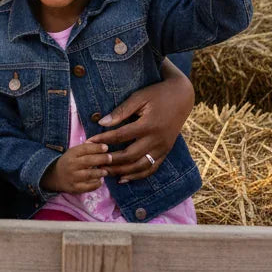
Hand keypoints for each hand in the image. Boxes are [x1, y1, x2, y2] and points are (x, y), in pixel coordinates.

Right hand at [40, 140, 109, 193]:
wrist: (54, 176)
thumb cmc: (69, 161)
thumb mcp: (74, 152)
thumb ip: (86, 149)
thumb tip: (102, 145)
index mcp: (72, 154)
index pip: (85, 149)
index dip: (96, 148)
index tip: (106, 147)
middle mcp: (72, 165)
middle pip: (88, 161)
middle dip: (101, 159)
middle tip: (110, 158)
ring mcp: (73, 177)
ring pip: (89, 175)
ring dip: (99, 173)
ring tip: (106, 171)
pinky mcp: (75, 188)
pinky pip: (88, 187)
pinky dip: (96, 184)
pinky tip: (101, 181)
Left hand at [97, 63, 194, 181]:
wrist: (182, 97)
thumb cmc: (157, 94)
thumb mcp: (139, 98)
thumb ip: (121, 111)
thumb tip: (102, 122)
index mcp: (148, 125)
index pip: (121, 136)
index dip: (103, 140)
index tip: (89, 142)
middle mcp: (156, 140)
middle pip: (130, 156)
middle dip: (111, 160)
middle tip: (95, 162)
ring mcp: (163, 148)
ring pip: (141, 166)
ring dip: (122, 171)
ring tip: (106, 172)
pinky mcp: (166, 151)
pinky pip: (152, 168)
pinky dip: (138, 175)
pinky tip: (124, 177)